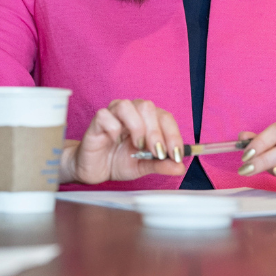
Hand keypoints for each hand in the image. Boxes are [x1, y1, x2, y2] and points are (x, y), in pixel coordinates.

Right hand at [63, 98, 186, 184]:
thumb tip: (180, 167)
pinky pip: (105, 115)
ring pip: (127, 106)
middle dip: (157, 132)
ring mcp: (113, 115)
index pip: (165, 118)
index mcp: (147, 120)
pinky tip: (116, 141)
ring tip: (138, 146)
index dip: (173, 135)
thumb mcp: (144, 166)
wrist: (96, 170)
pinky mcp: (96, 122)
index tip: (176, 155)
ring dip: (137, 127)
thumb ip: (161, 165)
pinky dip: (114, 128)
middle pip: (148, 107)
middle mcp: (131, 113)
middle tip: (158, 153)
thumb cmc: (119, 162)